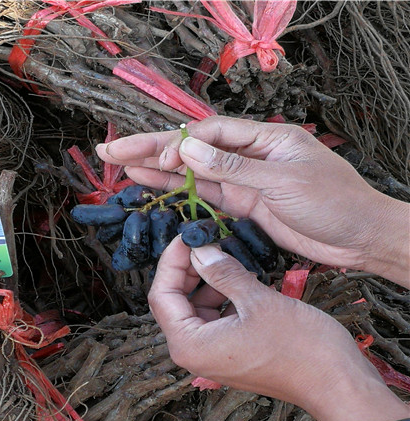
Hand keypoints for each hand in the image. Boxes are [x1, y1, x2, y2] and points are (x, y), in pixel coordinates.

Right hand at [97, 116, 408, 286]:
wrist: (358, 237)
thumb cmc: (333, 202)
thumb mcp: (283, 181)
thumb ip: (234, 166)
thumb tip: (187, 147)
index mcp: (264, 137)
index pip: (208, 134)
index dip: (176, 144)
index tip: (153, 158)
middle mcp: (248, 154)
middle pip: (192, 148)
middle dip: (150, 149)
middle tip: (110, 152)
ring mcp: (244, 180)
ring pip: (192, 172)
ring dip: (157, 169)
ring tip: (121, 166)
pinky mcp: (243, 204)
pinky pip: (205, 194)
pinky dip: (180, 191)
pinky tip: (155, 185)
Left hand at [149, 237, 409, 420]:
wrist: (337, 385)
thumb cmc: (301, 347)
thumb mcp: (257, 301)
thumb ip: (223, 273)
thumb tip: (199, 250)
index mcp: (189, 345)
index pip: (161, 296)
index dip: (171, 262)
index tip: (187, 236)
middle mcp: (192, 354)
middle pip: (173, 302)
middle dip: (187, 270)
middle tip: (206, 241)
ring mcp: (210, 356)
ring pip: (194, 309)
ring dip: (205, 282)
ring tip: (227, 257)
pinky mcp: (228, 354)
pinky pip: (213, 319)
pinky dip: (220, 297)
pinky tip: (239, 279)